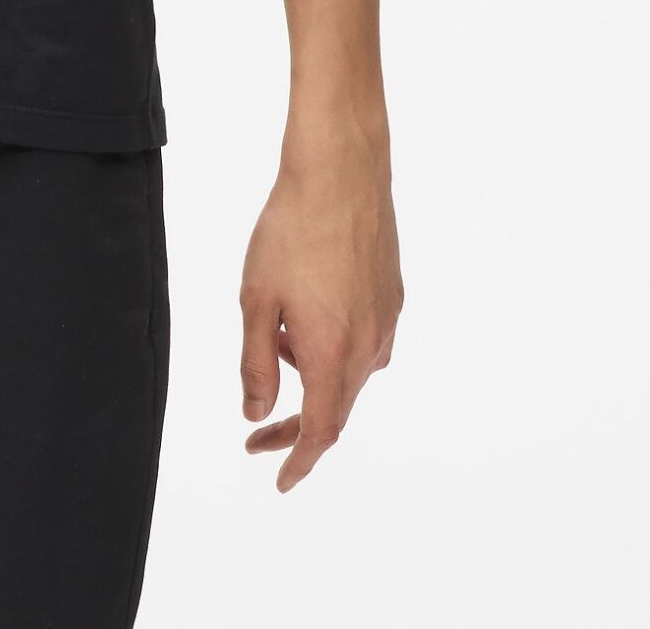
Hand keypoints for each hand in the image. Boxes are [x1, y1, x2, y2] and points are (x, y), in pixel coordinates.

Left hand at [237, 129, 400, 489]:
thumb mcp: (256, 299)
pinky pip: (364, 341)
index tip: (279, 480)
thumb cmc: (292, 229)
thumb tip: (257, 412)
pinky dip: (333, 346)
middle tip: (258, 434)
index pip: (321, 430)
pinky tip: (308, 313)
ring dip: (313, 377)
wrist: (341, 170)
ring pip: (350, 373)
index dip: (298, 460)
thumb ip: (256, 363)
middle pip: (337, 407)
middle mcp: (369, 345)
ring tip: (275, 340)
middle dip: (297, 424)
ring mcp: (386, 319)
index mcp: (334, 353)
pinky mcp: (393, 294)